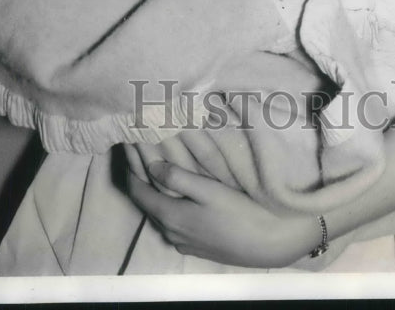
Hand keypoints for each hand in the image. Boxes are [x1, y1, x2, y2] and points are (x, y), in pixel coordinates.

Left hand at [124, 153, 319, 267]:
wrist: (269, 243)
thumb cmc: (240, 212)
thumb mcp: (209, 190)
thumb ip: (178, 178)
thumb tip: (151, 166)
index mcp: (171, 217)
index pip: (138, 192)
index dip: (129, 170)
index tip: (125, 148)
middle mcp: (172, 233)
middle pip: (146, 204)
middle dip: (139, 179)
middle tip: (138, 155)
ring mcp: (184, 242)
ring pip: (159, 215)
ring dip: (153, 194)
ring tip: (154, 171)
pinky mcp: (197, 247)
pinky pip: (172, 224)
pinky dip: (167, 206)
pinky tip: (176, 196)